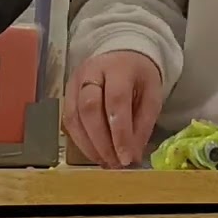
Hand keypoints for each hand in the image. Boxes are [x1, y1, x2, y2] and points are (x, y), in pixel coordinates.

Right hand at [62, 50, 163, 168]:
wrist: (122, 54)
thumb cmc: (139, 77)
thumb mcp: (152, 95)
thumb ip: (143, 124)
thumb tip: (131, 157)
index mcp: (119, 67)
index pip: (116, 100)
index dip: (120, 132)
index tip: (126, 159)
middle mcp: (92, 71)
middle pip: (89, 108)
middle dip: (102, 141)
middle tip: (115, 164)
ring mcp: (75, 81)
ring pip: (74, 116)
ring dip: (89, 145)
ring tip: (106, 162)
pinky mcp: (66, 92)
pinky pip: (68, 120)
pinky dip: (80, 141)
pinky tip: (94, 153)